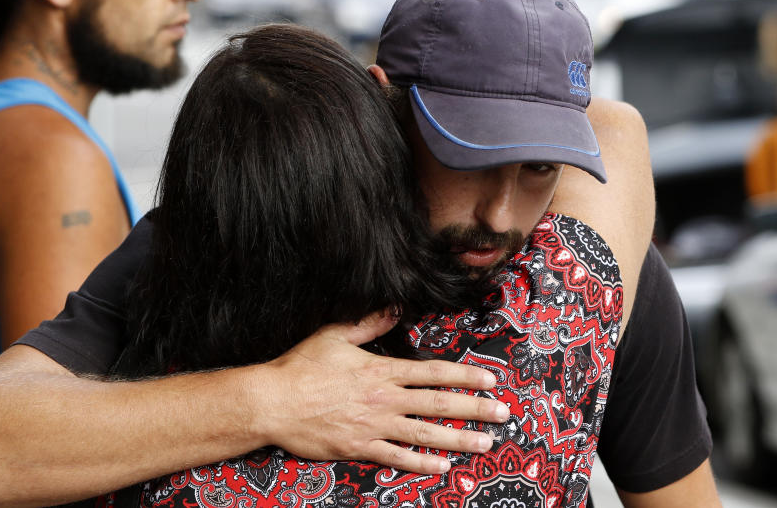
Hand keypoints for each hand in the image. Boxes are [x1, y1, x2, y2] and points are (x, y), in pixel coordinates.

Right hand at [253, 312, 507, 473]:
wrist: (273, 401)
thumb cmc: (301, 366)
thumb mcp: (335, 335)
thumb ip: (368, 324)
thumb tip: (394, 309)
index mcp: (381, 370)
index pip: (433, 372)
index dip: (465, 376)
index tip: (490, 380)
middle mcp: (384, 398)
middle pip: (438, 404)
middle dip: (475, 408)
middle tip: (503, 414)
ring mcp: (374, 426)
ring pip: (425, 434)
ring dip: (459, 439)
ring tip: (486, 443)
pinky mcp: (359, 448)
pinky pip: (397, 458)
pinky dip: (421, 463)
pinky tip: (443, 467)